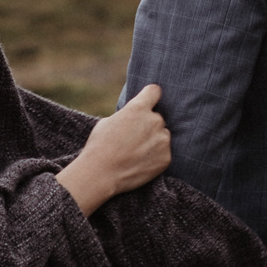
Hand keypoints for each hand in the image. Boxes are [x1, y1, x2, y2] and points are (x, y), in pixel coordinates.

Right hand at [56, 85, 170, 216]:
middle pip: (157, 117)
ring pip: (162, 135)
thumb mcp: (108, 121)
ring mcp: (162, 140)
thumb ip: (127, 115)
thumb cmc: (99, 146)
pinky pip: (164, 152)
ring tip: (136, 153)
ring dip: (154, 141)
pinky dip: (155, 157)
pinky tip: (140, 162)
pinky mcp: (166, 157)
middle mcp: (154, 121)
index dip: (150, 96)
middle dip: (148, 125)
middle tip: (134, 138)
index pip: (155, 91)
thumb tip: (133, 117)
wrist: (100, 174)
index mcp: (138, 108)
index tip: (149, 101)